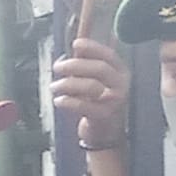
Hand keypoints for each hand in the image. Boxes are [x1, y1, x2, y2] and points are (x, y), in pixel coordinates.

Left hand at [49, 36, 125, 151]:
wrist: (105, 131)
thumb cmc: (96, 101)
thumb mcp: (94, 80)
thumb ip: (85, 64)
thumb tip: (71, 48)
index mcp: (120, 72)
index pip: (108, 55)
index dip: (92, 47)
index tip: (75, 43)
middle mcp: (121, 84)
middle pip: (99, 68)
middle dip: (75, 65)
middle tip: (57, 67)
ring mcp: (114, 101)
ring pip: (91, 86)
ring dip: (67, 84)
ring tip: (54, 87)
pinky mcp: (104, 116)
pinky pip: (84, 106)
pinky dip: (68, 102)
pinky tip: (58, 101)